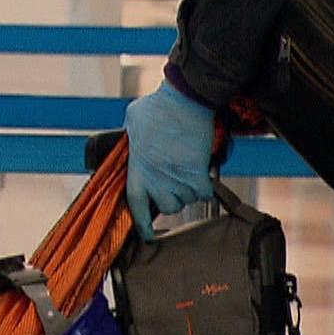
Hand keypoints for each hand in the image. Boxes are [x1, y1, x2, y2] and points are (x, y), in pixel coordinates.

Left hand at [124, 81, 216, 239]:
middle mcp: (158, 179)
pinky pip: (204, 193)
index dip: (140, 223)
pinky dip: (205, 187)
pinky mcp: (198, 173)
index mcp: (138, 169)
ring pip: (186, 200)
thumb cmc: (157, 108)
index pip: (136, 204)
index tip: (145, 235)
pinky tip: (201, 175)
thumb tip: (128, 144)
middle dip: (170, 199)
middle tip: (172, 182)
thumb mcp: (131, 123)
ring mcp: (178, 178)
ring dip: (187, 191)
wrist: (185, 99)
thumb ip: (129, 140)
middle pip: (167, 207)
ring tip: (185, 173)